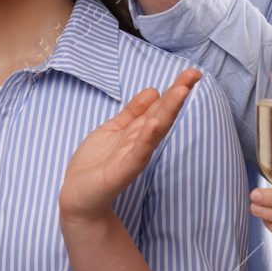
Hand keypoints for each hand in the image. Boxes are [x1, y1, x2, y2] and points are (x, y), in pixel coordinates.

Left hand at [59, 68, 200, 224]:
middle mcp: (139, 142)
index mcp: (137, 132)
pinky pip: (137, 153)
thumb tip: (154, 91)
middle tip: (195, 75)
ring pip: (154, 131)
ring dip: (168, 112)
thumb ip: (133, 113)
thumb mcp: (114, 129)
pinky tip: (155, 123)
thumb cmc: (95, 164)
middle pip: (162, 115)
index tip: (192, 73)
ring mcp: (132, 156)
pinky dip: (147, 138)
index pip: (159, 106)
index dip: (174, 89)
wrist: (77, 197)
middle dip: (177, 95)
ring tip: (181, 91)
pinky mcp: (122, 171)